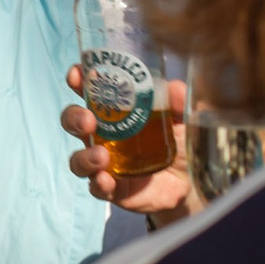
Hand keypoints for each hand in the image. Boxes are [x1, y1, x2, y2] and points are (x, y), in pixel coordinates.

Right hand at [63, 66, 197, 221]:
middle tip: (88, 119)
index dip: (79, 81)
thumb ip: (179, 102)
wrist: (190, 182)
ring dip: (84, 156)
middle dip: (74, 117)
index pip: (90, 92)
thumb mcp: (183, 118)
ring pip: (78, 159)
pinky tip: (106, 180)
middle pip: (74, 123)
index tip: (78, 74)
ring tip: (101, 156)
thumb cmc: (179, 142)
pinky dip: (98, 183)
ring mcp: (105, 164)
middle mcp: (104, 136)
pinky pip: (97, 188)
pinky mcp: (113, 189)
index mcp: (115, 112)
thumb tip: (175, 89)